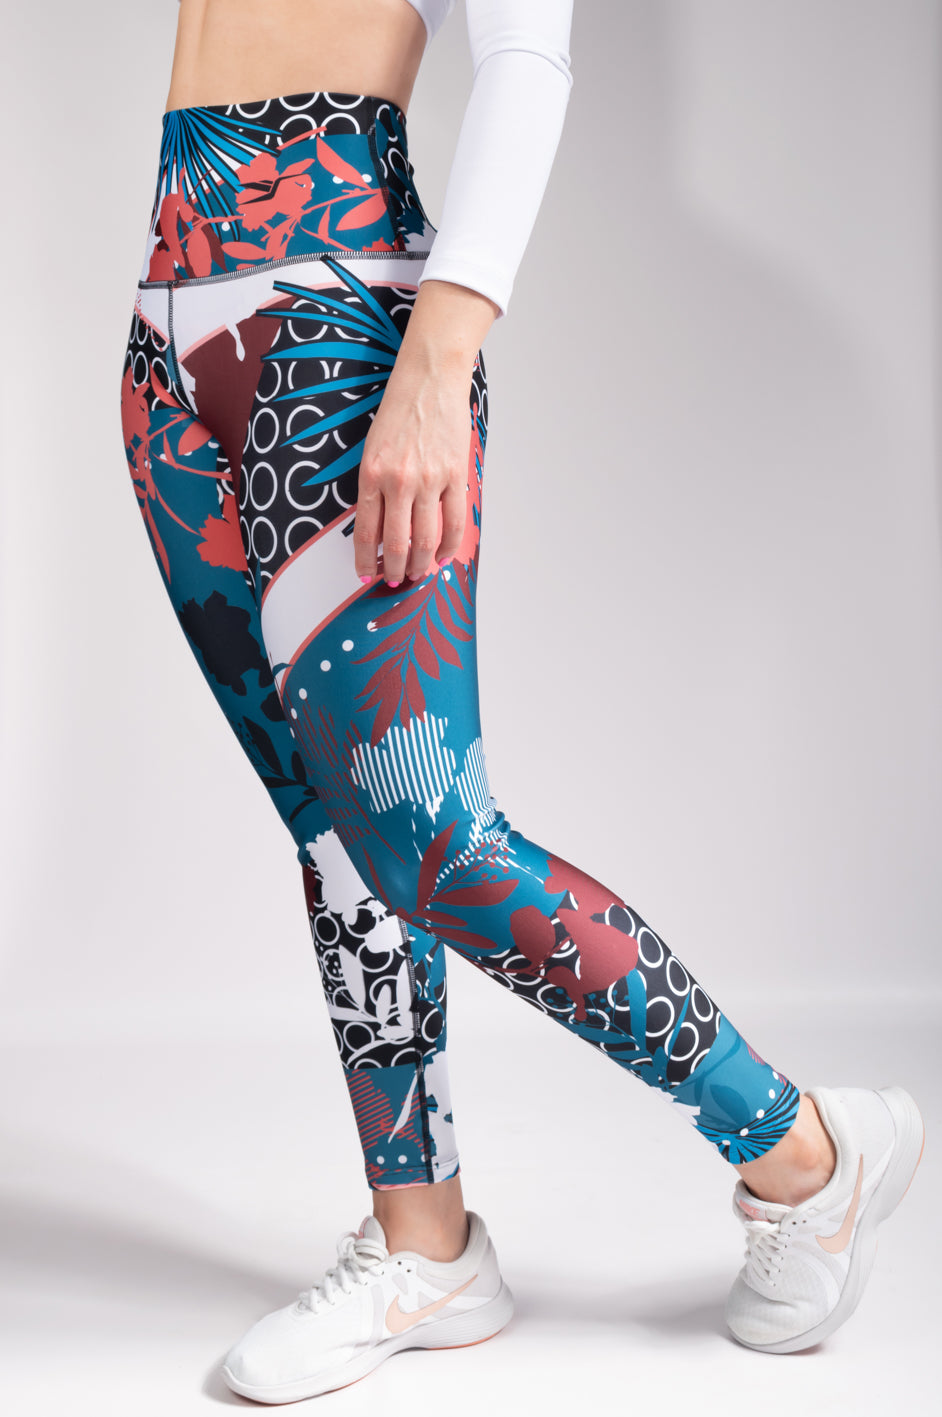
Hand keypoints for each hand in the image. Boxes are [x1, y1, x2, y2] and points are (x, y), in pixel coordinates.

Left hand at [353, 279, 498, 585]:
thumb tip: (378, 531)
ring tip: (417, 574)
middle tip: (395, 582)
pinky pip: (453, 523)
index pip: (366, 533)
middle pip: (397, 544)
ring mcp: (429, 480)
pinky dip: (447, 546)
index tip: (366, 576)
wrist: (429, 379)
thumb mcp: (371, 450)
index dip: (365, 562)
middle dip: (394, 571)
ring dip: (421, 565)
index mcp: (371, 474)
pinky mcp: (455, 476)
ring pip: (426, 540)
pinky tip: (441, 556)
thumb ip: (373, 489)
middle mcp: (398, 481)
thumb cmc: (398, 412)